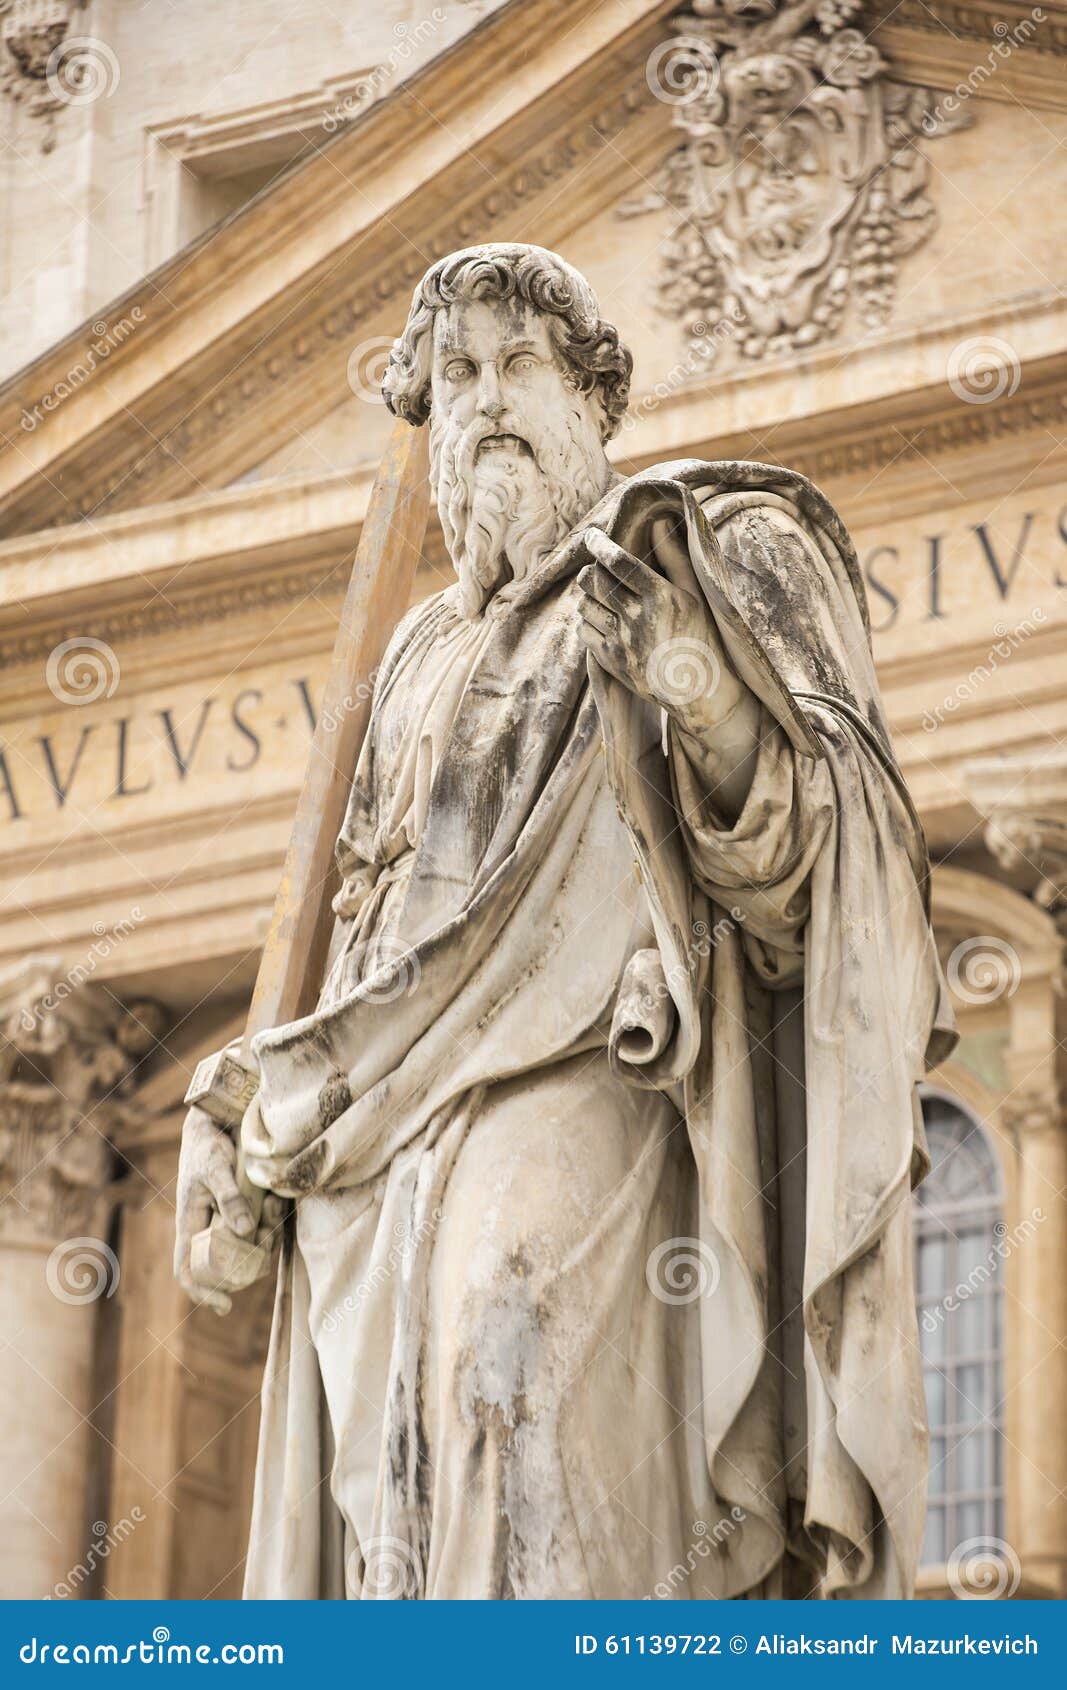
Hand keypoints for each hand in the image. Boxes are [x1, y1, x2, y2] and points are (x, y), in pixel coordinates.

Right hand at [173, 1104, 283, 1314]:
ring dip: (266, 1236)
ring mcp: (228, 1217)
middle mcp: (208, 1226)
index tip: (225, 1306)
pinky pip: (262, 1224)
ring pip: (249, 1245)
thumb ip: (229, 1198)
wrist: (219, 1120)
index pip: (187, 1269)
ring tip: (275, 1206)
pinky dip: (273, 1218)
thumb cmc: (208, 1145)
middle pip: (225, 1264)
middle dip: (249, 1264)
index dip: (202, 1292)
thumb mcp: (215, 1169)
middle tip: (267, 1250)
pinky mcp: (246, 1206)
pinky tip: (278, 1199)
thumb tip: (243, 1231)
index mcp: (189, 1223)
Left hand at [577, 526, 761, 818]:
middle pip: (595, 583)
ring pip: (586, 606)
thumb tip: (658, 522)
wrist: (699, 692)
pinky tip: (604, 619)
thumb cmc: (702, 636)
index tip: (590, 534)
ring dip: (589, 596)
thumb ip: (674, 557)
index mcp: (661, 598)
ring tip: (602, 595)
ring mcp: (622, 643)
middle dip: (590, 571)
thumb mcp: (695, 595)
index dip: (600, 545)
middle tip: (596, 568)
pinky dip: (589, 621)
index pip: (619, 563)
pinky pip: (586, 632)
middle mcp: (638, 620)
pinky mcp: (612, 663)